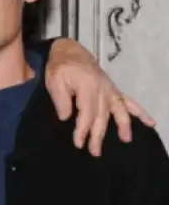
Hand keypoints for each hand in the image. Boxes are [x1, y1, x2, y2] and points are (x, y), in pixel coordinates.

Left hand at [45, 38, 155, 156]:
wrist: (70, 52)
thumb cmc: (60, 68)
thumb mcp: (54, 81)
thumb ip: (60, 100)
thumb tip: (66, 118)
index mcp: (87, 87)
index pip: (86, 113)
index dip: (83, 129)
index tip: (78, 143)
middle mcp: (102, 89)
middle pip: (102, 116)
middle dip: (98, 135)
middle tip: (94, 152)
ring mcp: (110, 90)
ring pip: (119, 111)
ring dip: (122, 126)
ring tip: (125, 140)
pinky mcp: (113, 90)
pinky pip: (129, 101)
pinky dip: (140, 112)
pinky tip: (150, 123)